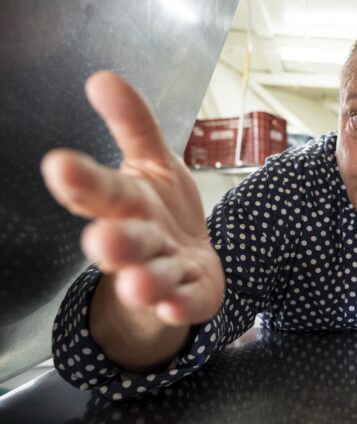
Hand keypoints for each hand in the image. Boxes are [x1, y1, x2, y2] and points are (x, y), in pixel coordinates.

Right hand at [41, 71, 223, 327]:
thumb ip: (133, 124)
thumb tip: (103, 78)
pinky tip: (176, 305)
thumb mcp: (152, 163)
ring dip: (145, 280)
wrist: (188, 266)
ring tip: (139, 283)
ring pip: (152, 276)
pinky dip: (180, 305)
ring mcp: (165, 272)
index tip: (59, 165)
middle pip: (126, 239)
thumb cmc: (161, 213)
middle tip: (101, 240)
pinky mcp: (191, 296)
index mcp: (127, 204)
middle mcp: (141, 240)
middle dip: (113, 241)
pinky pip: (185, 302)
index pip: (101, 191)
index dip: (81, 180)